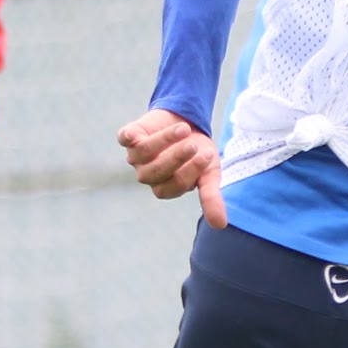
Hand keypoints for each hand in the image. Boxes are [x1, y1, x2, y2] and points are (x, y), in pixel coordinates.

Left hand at [119, 108, 227, 227]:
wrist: (186, 122)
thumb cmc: (197, 152)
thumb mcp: (208, 173)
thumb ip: (211, 197)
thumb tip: (221, 225)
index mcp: (165, 186)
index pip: (172, 186)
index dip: (189, 172)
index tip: (207, 155)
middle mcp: (148, 173)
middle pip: (155, 172)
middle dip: (175, 159)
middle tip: (194, 146)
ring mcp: (136, 156)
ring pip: (143, 153)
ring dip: (164, 141)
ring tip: (185, 129)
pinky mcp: (129, 135)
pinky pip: (126, 138)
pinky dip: (128, 137)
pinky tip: (133, 134)